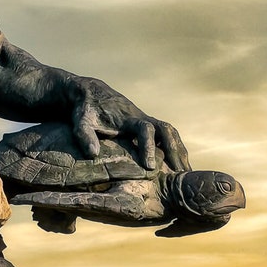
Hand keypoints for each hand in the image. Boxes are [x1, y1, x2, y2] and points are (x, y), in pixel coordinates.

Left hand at [68, 76, 189, 171]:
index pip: (145, 129)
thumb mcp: (81, 122)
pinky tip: (180, 166)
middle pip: (166, 130)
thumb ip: (85, 136)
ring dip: (179, 151)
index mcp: (127, 118)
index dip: (148, 147)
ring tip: (186, 173)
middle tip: (180, 173)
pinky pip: (167, 136)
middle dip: (175, 150)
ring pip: (170, 133)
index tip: (150, 166)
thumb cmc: (86, 110)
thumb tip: (93, 154)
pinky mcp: (148, 126)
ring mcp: (147, 121)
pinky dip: (176, 149)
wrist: (92, 93)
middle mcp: (141, 118)